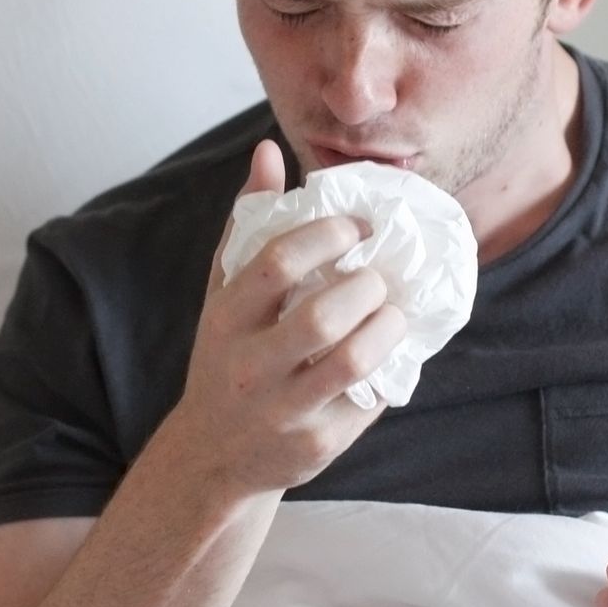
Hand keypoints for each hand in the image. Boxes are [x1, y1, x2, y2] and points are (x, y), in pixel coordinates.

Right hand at [165, 139, 404, 498]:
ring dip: (387, 327)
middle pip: (321, 316)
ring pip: (352, 362)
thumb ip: (249, 222)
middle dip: (366, 285)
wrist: (213, 455)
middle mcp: (248, 366)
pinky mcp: (316, 446)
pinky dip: (389, 371)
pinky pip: (368, 402)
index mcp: (226, 318)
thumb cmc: (227, 354)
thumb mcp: (224, 290)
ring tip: (393, 311)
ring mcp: (283, 410)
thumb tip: (269, 151)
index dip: (327, 234)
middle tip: (379, 275)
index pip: (277, 263)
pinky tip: (388, 354)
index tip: (357, 225)